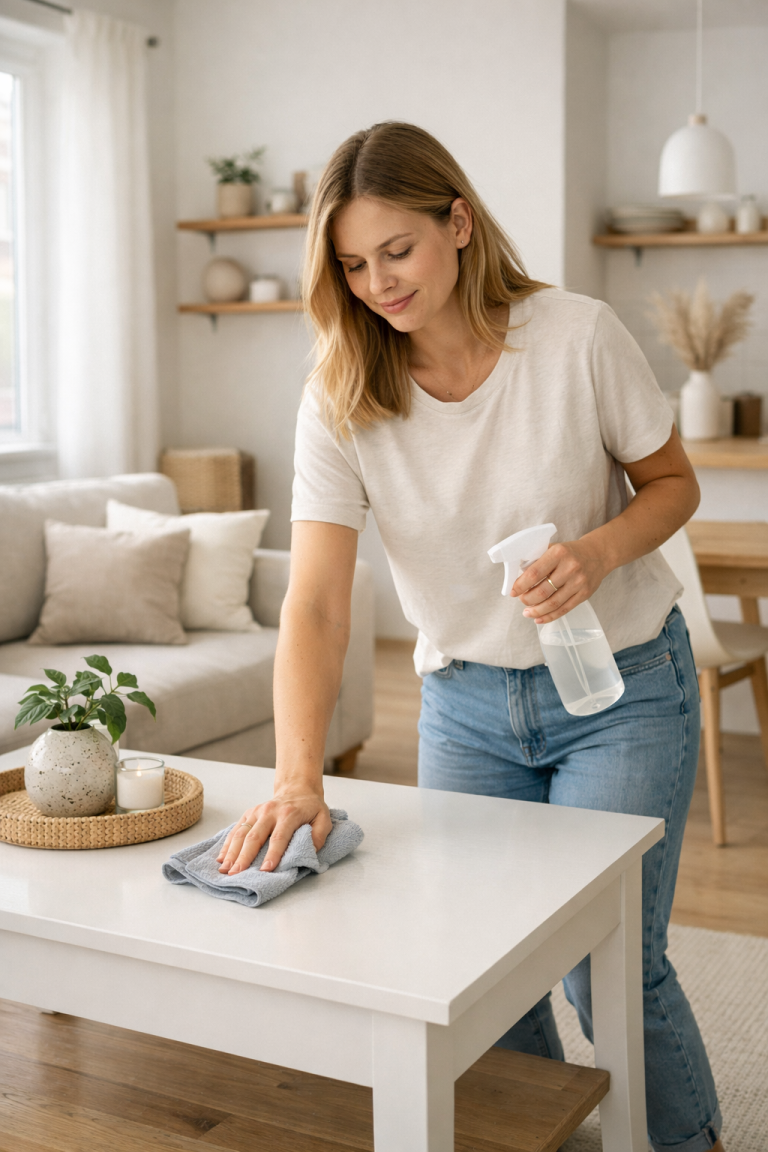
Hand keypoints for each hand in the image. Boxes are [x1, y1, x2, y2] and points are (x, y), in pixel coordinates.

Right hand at [216, 790, 331, 874]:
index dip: (272, 854)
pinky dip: (227, 844)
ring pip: (241, 833)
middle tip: (236, 874)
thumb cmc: (311, 808)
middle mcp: (269, 812)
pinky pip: (235, 830)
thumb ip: (319, 835)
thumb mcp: (324, 818)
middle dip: (244, 857)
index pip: (279, 837)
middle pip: (254, 837)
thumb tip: (309, 851)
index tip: (266, 870)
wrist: (298, 789)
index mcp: (289, 814)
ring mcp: (257, 812)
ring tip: (225, 869)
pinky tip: (221, 858)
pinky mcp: (249, 814)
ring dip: (232, 853)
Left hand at [511, 539, 607, 623]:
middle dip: (527, 599)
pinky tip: (539, 618)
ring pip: (553, 603)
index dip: (521, 585)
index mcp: (558, 553)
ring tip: (527, 612)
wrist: (599, 554)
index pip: (534, 573)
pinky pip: (564, 609)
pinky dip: (549, 616)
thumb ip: (537, 559)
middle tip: (521, 600)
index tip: (513, 591)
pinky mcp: (585, 594)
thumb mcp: (554, 548)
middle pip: (543, 591)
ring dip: (536, 611)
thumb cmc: (571, 552)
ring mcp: (578, 582)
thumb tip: (518, 576)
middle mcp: (570, 568)